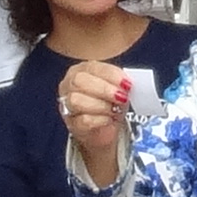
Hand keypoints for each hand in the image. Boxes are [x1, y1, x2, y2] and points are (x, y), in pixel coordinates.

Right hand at [58, 56, 130, 176]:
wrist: (103, 129)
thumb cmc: (109, 103)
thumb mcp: (116, 88)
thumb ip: (120, 82)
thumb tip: (129, 83)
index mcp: (82, 70)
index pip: (93, 67)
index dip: (111, 75)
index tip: (127, 84)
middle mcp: (70, 84)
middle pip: (80, 81)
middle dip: (104, 89)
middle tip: (122, 97)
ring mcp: (67, 104)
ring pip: (77, 100)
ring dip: (101, 105)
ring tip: (115, 109)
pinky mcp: (72, 123)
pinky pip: (83, 119)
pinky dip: (100, 119)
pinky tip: (109, 119)